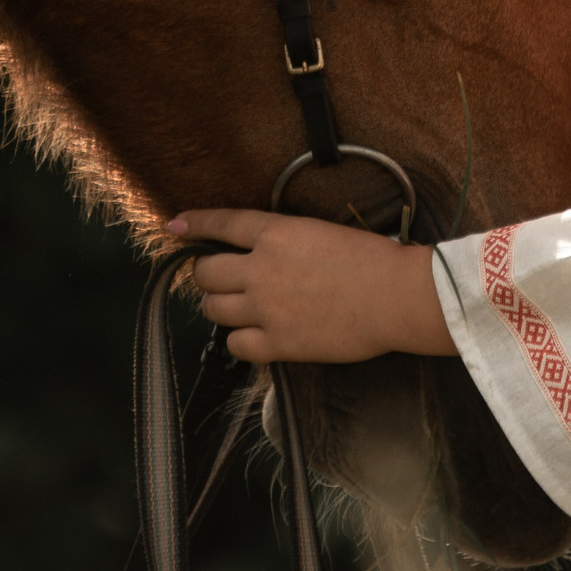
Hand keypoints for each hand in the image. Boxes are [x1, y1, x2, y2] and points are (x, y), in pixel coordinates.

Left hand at [167, 208, 457, 364]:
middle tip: (220, 279)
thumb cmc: (373, 259)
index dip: (195, 224)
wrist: (394, 296)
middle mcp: (261, 269)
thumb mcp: (321, 231)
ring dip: (220, 306)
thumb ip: (286, 239)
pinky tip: (254, 336)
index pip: (221, 224)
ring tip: (236, 307)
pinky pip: (237, 346)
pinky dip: (240, 341)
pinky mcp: (279, 343)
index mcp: (275, 233)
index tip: (176, 226)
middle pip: (206, 273)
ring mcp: (266, 308)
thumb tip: (266, 249)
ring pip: (214, 309)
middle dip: (208, 274)